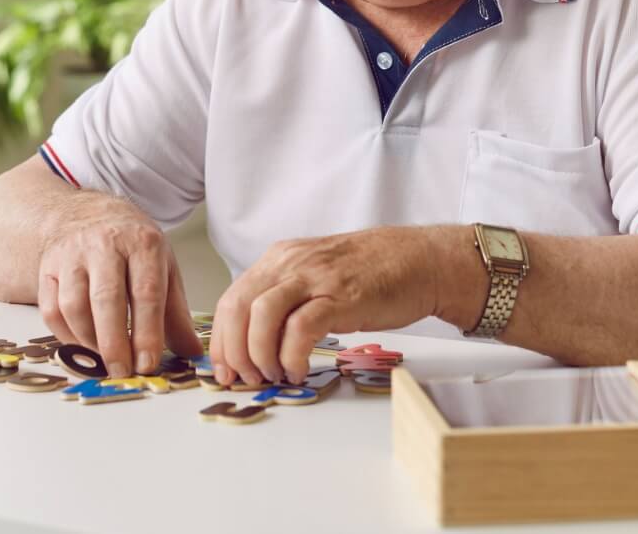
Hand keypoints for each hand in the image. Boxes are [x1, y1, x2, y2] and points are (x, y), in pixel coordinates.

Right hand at [37, 192, 202, 376]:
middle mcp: (105, 245)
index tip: (147, 363)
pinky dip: (65, 335)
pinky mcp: (48, 267)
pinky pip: (50, 309)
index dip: (146, 332)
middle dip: (114, 342)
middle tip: (122, 371)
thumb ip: (176, 314)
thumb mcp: (164, 268)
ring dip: (88, 340)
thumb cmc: (133, 246)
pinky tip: (83, 343)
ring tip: (105, 358)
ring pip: (73, 305)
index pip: (145, 292)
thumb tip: (193, 353)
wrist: (91, 214)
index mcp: (142, 243)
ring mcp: (72, 255)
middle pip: (106, 299)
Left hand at [209, 226, 456, 385]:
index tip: (224, 370)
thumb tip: (255, 342)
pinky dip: (291, 356)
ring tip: (272, 375)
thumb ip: (285, 299)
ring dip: (258, 354)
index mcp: (279, 260)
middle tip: (245, 378)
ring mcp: (315, 278)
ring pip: (262, 315)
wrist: (417, 260)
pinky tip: (298, 371)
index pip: (230, 299)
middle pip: (237, 306)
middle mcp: (290, 264)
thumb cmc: (369, 274)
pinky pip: (301, 328)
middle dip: (233, 351)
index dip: (220, 340)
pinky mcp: (340, 297)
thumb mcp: (314, 276)